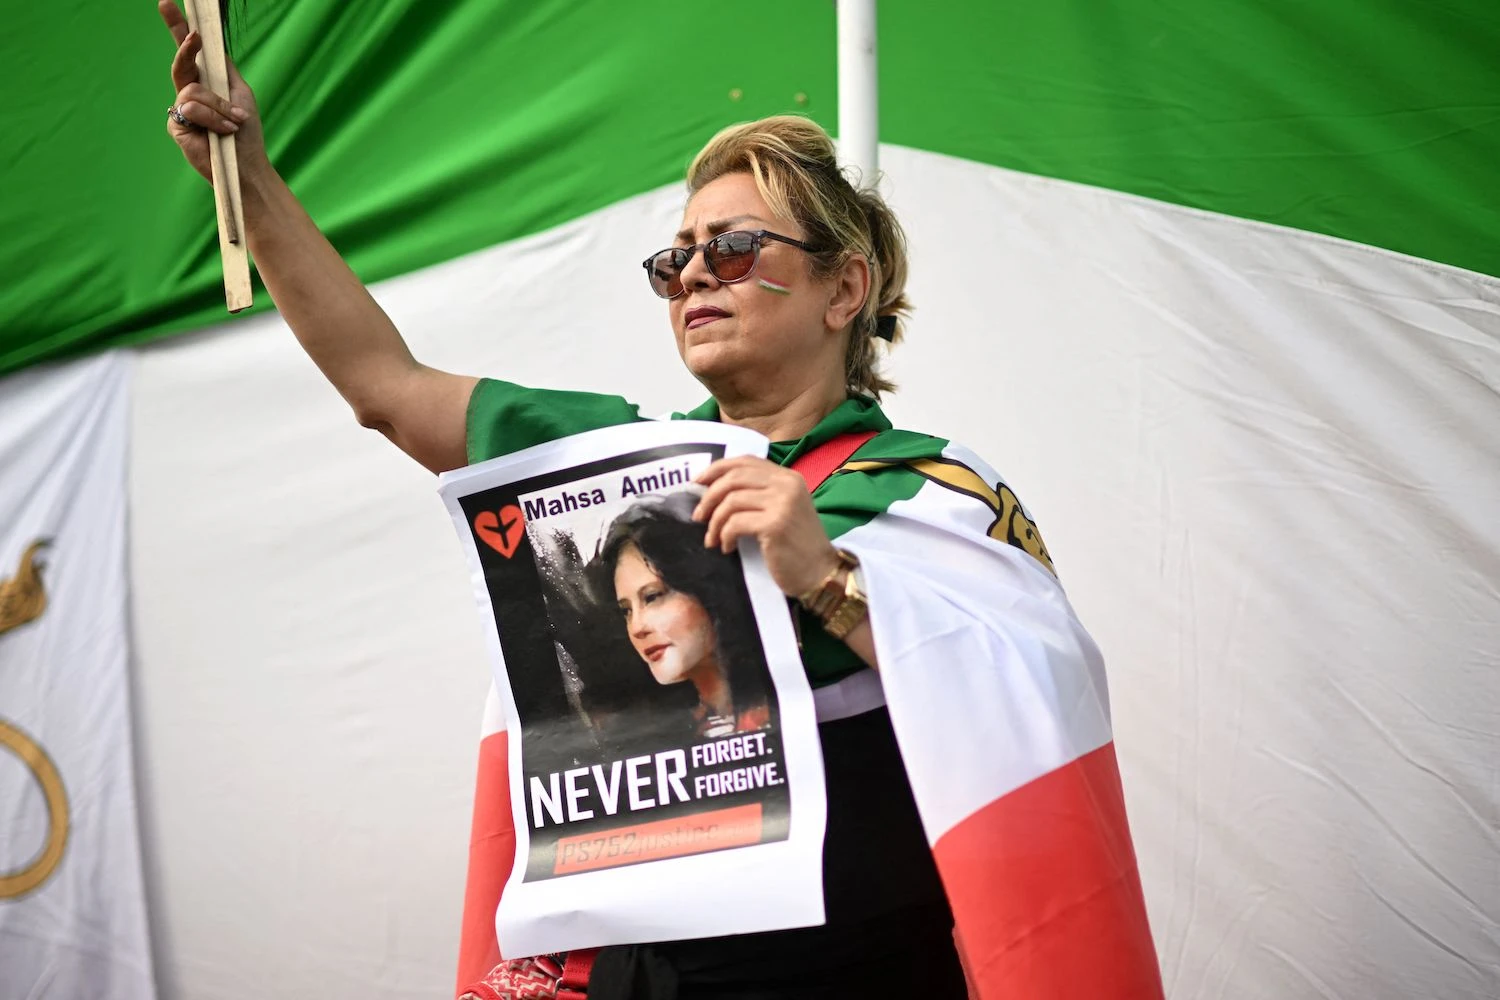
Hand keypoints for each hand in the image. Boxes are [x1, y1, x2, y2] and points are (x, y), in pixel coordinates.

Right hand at [159, 0, 267, 183]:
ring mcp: (181, 108)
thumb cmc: (246, 133)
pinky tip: (223, 132)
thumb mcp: (240, 95)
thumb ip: (224, 71)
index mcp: (206, 83)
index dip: (177, 28)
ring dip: (219, 108)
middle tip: (193, 36)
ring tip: (233, 125)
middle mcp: (190, 92)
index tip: (169, 5)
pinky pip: (191, 109)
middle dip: (185, 46)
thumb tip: (214, 46)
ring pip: (193, 91)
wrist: (244, 164)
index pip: (188, 52)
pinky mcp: (176, 125)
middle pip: (181, 62)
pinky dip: (213, 119)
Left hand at [693, 457, 840, 598]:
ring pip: (731, 501)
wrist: (820, 572)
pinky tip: (727, 548)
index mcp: (788, 477)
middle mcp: (786, 484)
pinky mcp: (775, 524)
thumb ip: (759, 494)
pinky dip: (725, 536)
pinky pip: (735, 523)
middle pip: (734, 478)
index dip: (716, 469)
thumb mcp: (782, 510)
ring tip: (712, 539)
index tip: (698, 482)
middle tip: (698, 516)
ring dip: (715, 522)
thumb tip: (715, 489)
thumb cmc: (797, 545)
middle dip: (709, 496)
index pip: (745, 461)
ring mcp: (782, 503)